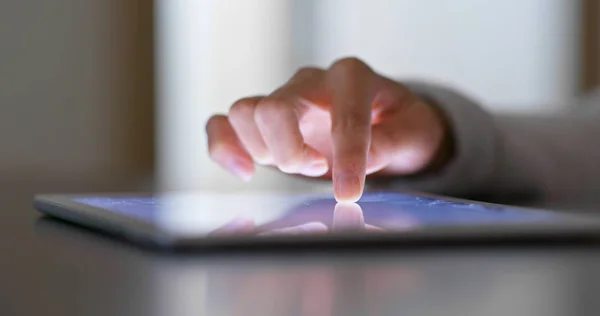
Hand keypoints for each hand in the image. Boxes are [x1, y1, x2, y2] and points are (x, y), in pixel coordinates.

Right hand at [206, 57, 451, 201]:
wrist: (385, 123)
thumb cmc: (399, 125)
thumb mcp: (413, 134)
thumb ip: (391, 144)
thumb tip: (358, 166)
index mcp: (352, 77)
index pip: (344, 114)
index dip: (347, 157)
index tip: (349, 194)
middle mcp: (311, 82)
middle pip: (275, 108)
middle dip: (291, 151)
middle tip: (317, 169)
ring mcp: (283, 98)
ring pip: (244, 113)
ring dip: (266, 151)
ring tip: (299, 165)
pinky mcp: (263, 122)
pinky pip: (222, 123)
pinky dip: (223, 147)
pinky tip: (244, 171)